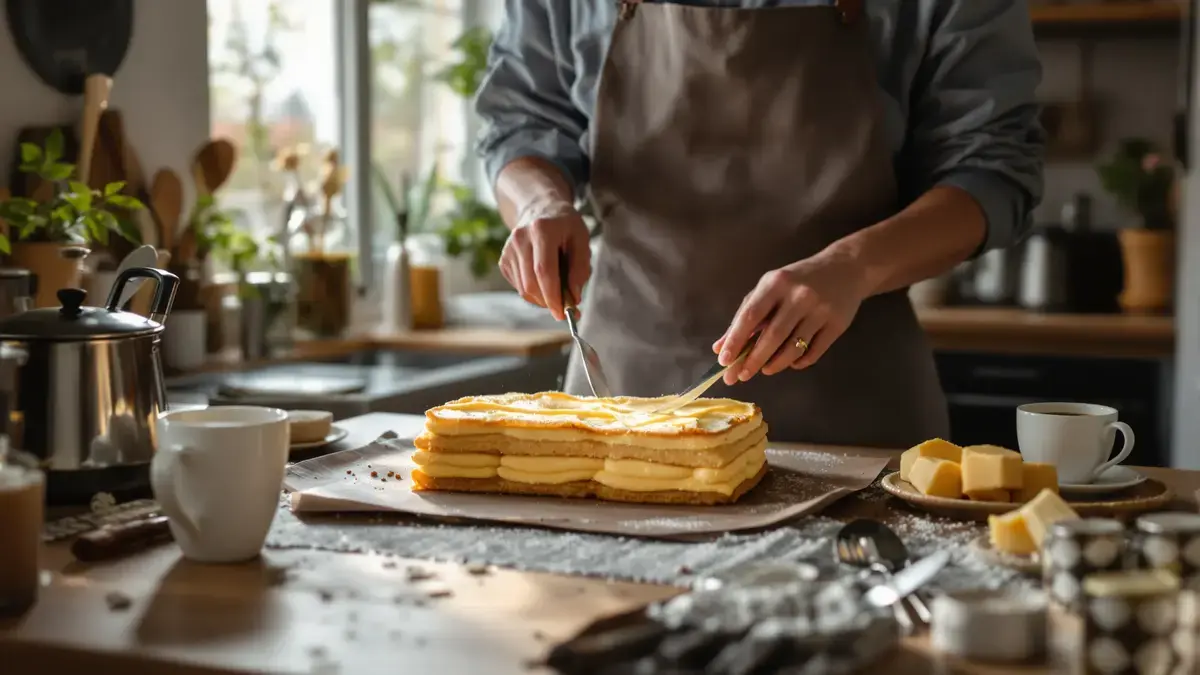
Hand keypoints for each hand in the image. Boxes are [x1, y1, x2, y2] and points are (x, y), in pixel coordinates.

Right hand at [499, 199, 591, 320]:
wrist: (540, 210)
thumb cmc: (565, 226)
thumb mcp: (582, 240)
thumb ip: (580, 268)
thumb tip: (573, 297)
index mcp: (542, 229)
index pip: (544, 270)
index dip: (553, 296)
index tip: (563, 313)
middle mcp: (520, 238)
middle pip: (531, 284)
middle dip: (549, 301)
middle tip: (566, 308)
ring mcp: (508, 250)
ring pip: (524, 289)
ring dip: (542, 299)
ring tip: (558, 292)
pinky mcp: (504, 260)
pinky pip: (519, 287)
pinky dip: (534, 292)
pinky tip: (544, 281)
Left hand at [713, 250, 867, 384]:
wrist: (846, 268)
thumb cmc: (799, 279)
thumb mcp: (770, 288)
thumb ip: (745, 315)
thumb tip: (720, 347)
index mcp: (776, 283)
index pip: (751, 316)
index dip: (736, 340)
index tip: (724, 360)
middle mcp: (799, 296)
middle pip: (772, 336)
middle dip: (753, 360)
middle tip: (740, 376)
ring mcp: (820, 310)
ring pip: (794, 348)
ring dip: (775, 364)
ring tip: (766, 370)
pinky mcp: (837, 324)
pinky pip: (814, 352)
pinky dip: (799, 362)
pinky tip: (790, 363)